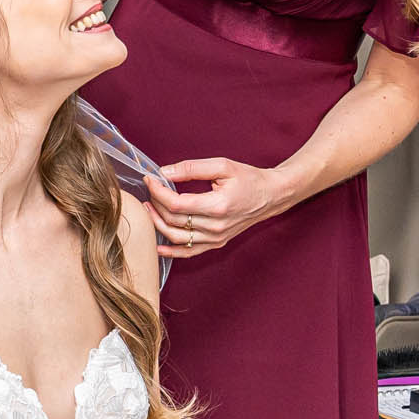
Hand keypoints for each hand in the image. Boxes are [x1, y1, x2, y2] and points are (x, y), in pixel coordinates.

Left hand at [143, 159, 281, 258]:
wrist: (270, 196)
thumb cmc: (248, 179)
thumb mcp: (223, 166)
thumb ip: (192, 168)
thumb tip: (165, 172)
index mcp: (218, 205)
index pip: (176, 204)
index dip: (158, 191)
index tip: (150, 179)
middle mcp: (216, 226)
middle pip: (173, 220)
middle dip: (156, 203)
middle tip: (150, 190)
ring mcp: (216, 238)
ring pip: (177, 237)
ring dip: (158, 224)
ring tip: (149, 208)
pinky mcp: (216, 243)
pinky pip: (189, 252)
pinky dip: (171, 252)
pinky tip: (158, 247)